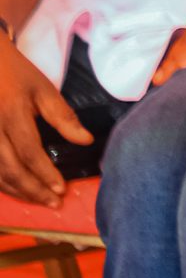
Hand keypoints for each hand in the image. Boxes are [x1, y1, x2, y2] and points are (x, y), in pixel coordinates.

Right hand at [0, 39, 86, 203]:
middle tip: (53, 203)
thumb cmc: (17, 75)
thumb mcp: (44, 89)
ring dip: (17, 191)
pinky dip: (2, 183)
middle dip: (33, 190)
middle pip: (11, 170)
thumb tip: (85, 140)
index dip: (45, 174)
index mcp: (12, 115)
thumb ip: (64, 117)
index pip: (30, 153)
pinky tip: (16, 190)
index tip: (61, 189)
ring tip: (39, 200)